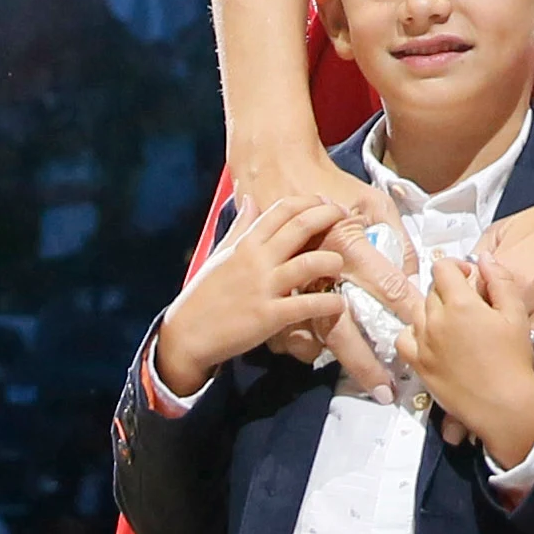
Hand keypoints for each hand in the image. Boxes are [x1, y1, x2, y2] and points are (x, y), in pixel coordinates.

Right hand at [150, 196, 353, 400]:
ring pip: (309, 263)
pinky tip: (339, 303)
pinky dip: (328, 303)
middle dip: (328, 216)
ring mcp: (264, 287)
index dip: (309, 201)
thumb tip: (249, 199)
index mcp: (245, 243)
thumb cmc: (205, 294)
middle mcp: (256, 259)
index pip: (282, 209)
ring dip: (333, 260)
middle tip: (346, 219)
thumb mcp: (220, 254)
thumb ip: (239, 227)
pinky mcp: (269, 317)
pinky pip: (306, 305)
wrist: (187, 334)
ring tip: (341, 264)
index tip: (325, 203)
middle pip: (300, 226)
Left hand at [400, 248, 533, 473]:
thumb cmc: (514, 360)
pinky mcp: (418, 364)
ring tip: (452, 321)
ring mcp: (423, 343)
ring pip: (417, 310)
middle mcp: (436, 320)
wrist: (504, 405)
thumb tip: (484, 258)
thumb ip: (500, 280)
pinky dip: (413, 332)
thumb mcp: (516, 313)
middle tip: (467, 303)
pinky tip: (431, 337)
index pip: (442, 268)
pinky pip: (403, 338)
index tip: (468, 276)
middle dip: (447, 290)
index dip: (456, 267)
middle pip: (431, 289)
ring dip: (432, 309)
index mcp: (461, 304)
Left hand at [460, 174, 533, 382]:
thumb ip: (480, 254)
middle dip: (488, 352)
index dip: (466, 327)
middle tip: (489, 359)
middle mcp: (524, 292)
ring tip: (513, 371)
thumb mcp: (506, 227)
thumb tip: (463, 280)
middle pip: (493, 340)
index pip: (468, 311)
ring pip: (524, 357)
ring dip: (516, 367)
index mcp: (501, 269)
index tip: (470, 335)